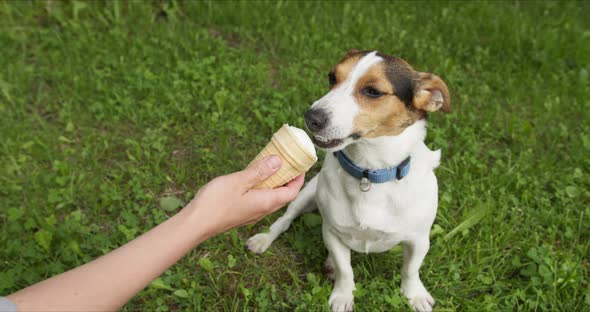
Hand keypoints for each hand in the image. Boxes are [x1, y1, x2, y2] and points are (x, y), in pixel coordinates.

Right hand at [186, 156, 304, 235]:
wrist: (195, 224)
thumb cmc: (215, 203)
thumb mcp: (238, 181)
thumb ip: (259, 171)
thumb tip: (278, 162)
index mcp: (266, 203)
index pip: (291, 192)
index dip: (298, 179)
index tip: (300, 165)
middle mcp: (262, 211)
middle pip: (283, 195)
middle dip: (288, 179)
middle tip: (287, 162)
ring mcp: (252, 214)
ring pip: (270, 198)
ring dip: (274, 183)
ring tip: (270, 167)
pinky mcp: (242, 214)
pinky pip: (259, 200)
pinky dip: (262, 188)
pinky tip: (252, 178)